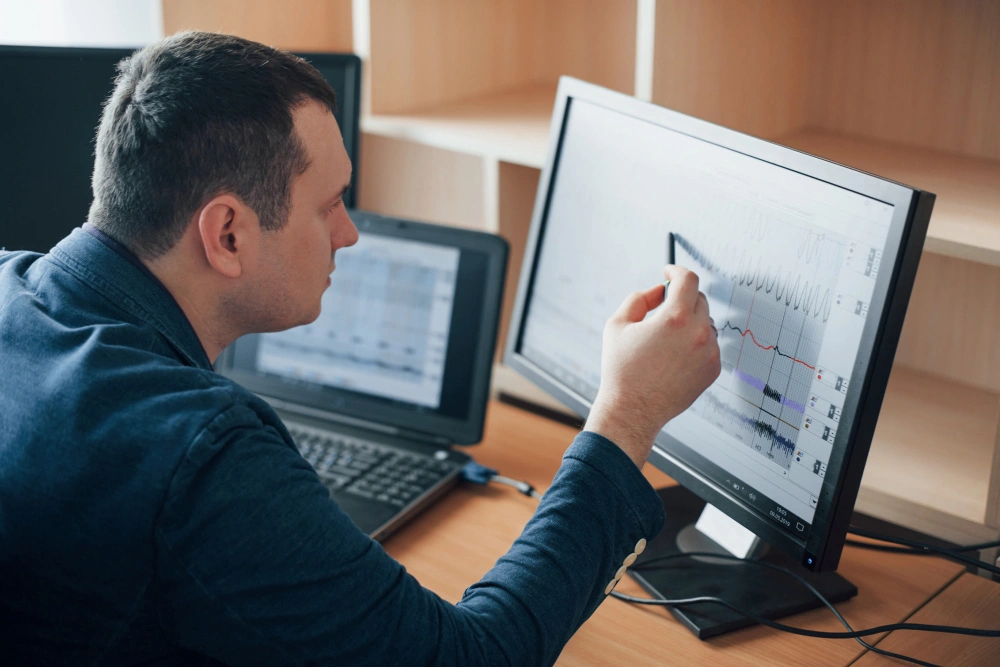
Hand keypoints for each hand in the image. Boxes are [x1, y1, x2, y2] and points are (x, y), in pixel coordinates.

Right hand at [585, 265, 720, 467]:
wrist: (632, 410)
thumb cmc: (621, 369)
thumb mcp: (617, 324)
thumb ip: (640, 297)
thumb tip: (660, 289)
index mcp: (674, 318)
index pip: (688, 279)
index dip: (677, 270)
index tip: (669, 272)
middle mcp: (698, 333)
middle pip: (699, 299)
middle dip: (681, 298)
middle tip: (662, 309)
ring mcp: (709, 353)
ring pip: (706, 322)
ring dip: (690, 322)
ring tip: (666, 340)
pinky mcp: (713, 369)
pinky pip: (710, 344)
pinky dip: (696, 343)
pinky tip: (674, 356)